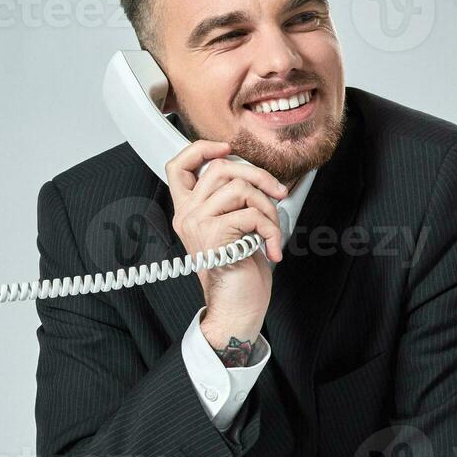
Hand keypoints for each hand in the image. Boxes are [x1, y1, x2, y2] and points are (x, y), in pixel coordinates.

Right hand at [164, 140, 287, 344]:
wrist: (237, 307)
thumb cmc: (239, 271)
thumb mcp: (234, 228)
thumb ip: (234, 201)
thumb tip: (259, 176)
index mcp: (187, 211)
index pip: (179, 166)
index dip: (202, 149)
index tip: (226, 149)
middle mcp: (187, 215)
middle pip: (221, 167)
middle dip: (259, 175)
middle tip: (277, 194)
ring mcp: (197, 224)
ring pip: (240, 188)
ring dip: (268, 207)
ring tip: (271, 232)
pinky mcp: (214, 234)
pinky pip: (253, 214)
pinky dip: (272, 230)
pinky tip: (272, 250)